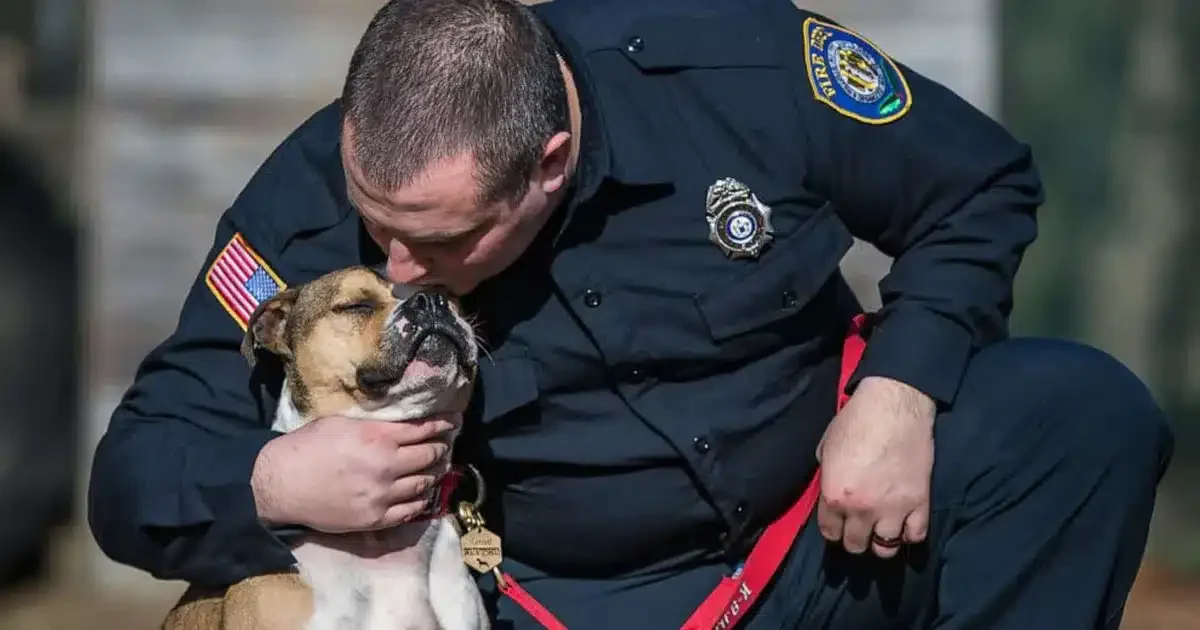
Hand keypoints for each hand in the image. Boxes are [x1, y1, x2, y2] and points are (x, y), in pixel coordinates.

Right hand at [250, 414, 459, 532]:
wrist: (280, 484)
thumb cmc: (307, 446)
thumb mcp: (342, 422)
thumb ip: (375, 424)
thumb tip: (399, 421)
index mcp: (378, 437)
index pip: (424, 429)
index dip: (443, 424)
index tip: (455, 421)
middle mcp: (386, 465)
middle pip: (430, 455)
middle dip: (441, 447)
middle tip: (445, 443)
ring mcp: (383, 495)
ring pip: (424, 483)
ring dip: (433, 473)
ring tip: (436, 467)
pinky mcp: (376, 518)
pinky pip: (410, 509)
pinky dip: (421, 499)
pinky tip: (423, 493)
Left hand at [816, 376, 934, 557]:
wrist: (894, 407)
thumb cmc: (855, 421)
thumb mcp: (826, 448)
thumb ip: (827, 476)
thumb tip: (829, 489)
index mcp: (835, 496)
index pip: (829, 532)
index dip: (833, 529)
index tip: (838, 524)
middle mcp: (862, 510)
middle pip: (855, 545)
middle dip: (854, 538)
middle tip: (859, 527)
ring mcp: (893, 510)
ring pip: (885, 549)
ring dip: (881, 541)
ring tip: (881, 530)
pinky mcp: (919, 503)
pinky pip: (915, 536)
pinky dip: (909, 534)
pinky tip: (904, 525)